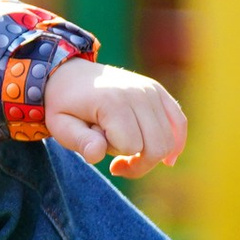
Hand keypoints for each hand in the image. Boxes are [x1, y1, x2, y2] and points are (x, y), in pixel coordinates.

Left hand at [42, 58, 185, 177]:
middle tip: (116, 165)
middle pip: (157, 146)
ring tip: (127, 149)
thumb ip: (79, 141)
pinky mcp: (158, 91)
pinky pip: (179, 122)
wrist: (69, 74)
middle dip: (138, 163)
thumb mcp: (60, 125)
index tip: (94, 142)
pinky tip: (167, 160)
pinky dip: (176, 143)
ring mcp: (151, 90)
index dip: (112, 153)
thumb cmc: (64, 105)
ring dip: (149, 152)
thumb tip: (97, 154)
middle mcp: (138, 93)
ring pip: (168, 140)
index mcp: (113, 102)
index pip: (130, 147)